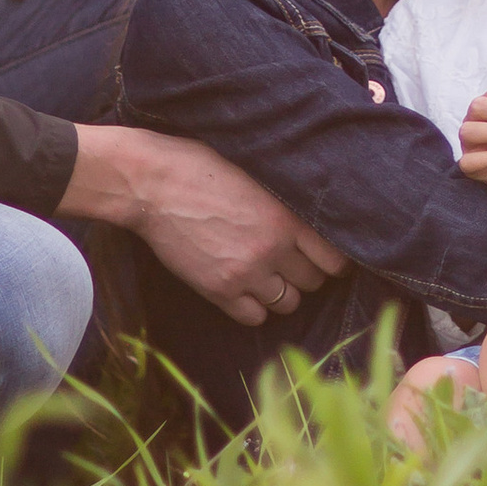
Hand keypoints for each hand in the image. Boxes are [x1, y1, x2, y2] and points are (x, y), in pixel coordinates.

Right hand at [63, 124, 345, 328]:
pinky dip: (255, 307)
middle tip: (291, 262)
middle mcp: (271, 249)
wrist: (152, 185)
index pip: (334, 259)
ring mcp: (245, 273)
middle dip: (306, 274)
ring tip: (268, 276)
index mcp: (285, 217)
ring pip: (287, 303)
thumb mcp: (256, 175)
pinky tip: (246, 288)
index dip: (333, 261)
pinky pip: (255, 317)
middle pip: (313, 282)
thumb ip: (284, 204)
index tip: (326, 259)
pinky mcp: (218, 290)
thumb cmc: (202, 168)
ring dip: (282, 292)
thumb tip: (311, 221)